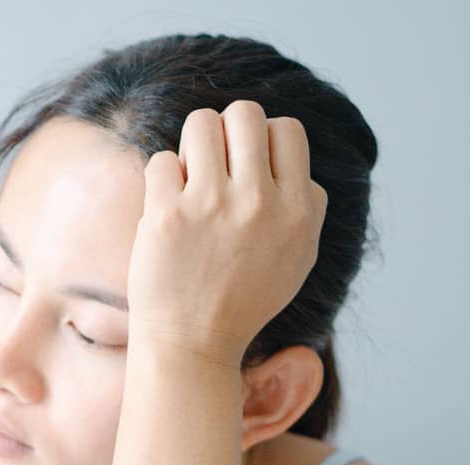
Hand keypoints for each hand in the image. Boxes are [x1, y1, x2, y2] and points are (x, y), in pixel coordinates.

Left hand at [125, 100, 328, 368]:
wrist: (193, 345)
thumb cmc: (243, 300)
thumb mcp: (299, 257)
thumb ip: (308, 206)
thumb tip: (298, 165)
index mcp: (296, 208)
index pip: (286, 129)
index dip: (263, 140)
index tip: (247, 168)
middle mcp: (258, 202)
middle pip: (245, 114)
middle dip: (226, 132)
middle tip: (213, 166)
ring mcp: (211, 206)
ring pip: (200, 124)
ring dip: (190, 145)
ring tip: (188, 178)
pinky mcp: (166, 215)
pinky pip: (161, 160)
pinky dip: (161, 177)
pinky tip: (166, 205)